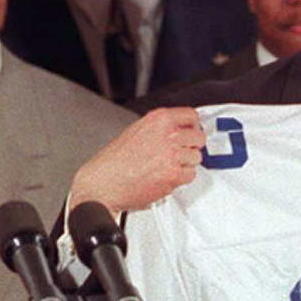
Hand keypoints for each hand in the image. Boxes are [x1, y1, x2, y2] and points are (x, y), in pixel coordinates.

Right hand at [69, 107, 204, 215]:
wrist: (102, 184)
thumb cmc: (112, 163)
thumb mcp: (134, 132)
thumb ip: (158, 129)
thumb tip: (177, 130)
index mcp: (157, 120)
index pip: (191, 116)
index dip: (193, 126)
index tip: (192, 132)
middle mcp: (166, 134)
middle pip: (198, 137)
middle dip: (191, 146)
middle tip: (181, 153)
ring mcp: (171, 155)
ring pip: (196, 158)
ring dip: (186, 164)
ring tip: (168, 166)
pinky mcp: (173, 175)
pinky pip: (190, 175)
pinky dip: (181, 178)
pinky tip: (166, 176)